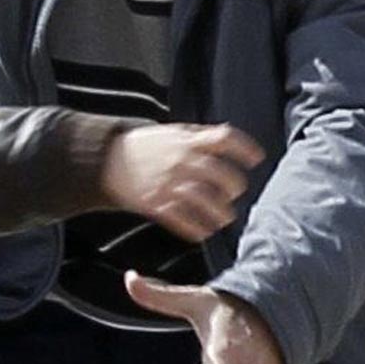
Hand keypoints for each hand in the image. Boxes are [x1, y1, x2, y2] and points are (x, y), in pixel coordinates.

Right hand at [100, 123, 262, 241]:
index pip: (225, 139)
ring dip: (220, 213)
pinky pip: (183, 221)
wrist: (108, 161)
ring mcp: (168, 184)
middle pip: (222, 175)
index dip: (245, 148)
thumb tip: (228, 138)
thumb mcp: (172, 132)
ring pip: (206, 201)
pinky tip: (203, 231)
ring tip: (224, 218)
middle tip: (235, 193)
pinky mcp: (156, 204)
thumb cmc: (145, 145)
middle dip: (234, 187)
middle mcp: (181, 161)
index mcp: (187, 140)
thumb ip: (199, 135)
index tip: (256, 159)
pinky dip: (196, 229)